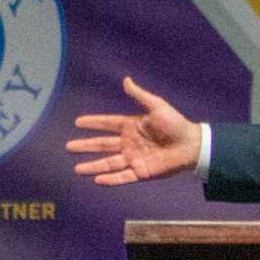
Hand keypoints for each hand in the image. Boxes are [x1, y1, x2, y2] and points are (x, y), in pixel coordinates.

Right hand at [69, 77, 204, 185]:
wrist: (191, 144)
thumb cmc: (175, 124)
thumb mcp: (157, 106)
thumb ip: (139, 95)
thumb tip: (126, 79)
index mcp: (131, 126)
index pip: (107, 124)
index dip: (93, 123)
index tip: (77, 122)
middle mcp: (129, 143)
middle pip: (103, 145)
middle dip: (86, 146)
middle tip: (68, 147)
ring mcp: (134, 158)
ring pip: (109, 163)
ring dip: (93, 166)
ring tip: (77, 169)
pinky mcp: (141, 172)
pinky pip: (123, 176)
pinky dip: (111, 179)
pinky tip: (97, 180)